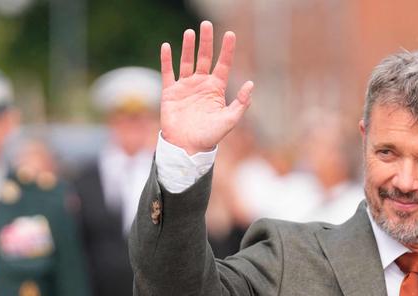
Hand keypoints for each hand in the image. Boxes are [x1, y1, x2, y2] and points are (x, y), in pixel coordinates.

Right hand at [160, 20, 253, 154]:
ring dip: (188, 47)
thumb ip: (241, 103)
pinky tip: (167, 46)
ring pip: (187, 61)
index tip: (230, 34)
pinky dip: (167, 60)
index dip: (227, 50)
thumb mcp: (229, 121)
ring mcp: (185, 87)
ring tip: (190, 32)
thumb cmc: (209, 137)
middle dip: (206, 41)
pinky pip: (168, 72)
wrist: (187, 148)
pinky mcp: (170, 93)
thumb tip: (251, 83)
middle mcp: (201, 84)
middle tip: (206, 24)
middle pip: (204, 57)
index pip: (223, 64)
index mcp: (216, 89)